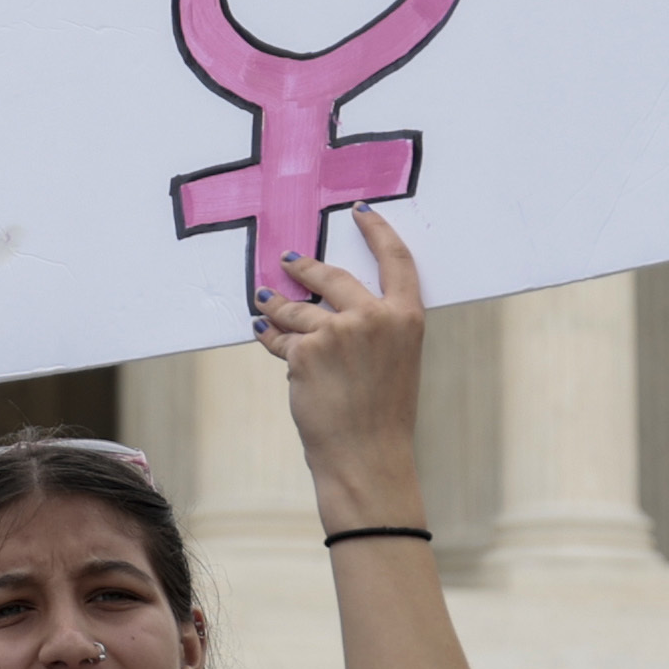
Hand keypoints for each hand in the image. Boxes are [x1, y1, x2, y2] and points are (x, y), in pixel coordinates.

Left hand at [262, 207, 427, 518]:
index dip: (378, 231)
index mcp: (407, 319)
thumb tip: (329, 302)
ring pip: (297, 308)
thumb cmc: (381, 416)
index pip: (396, 260)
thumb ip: (373, 327)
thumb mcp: (395, 362)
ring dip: (275, 305)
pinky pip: (280, 337)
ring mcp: (338, 332)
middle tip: (288, 260)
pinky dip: (270, 338)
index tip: (360, 212)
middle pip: (333, 276)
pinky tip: (262, 334)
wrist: (365, 456)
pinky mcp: (306, 350)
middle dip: (306, 266)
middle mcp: (374, 318)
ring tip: (262, 302)